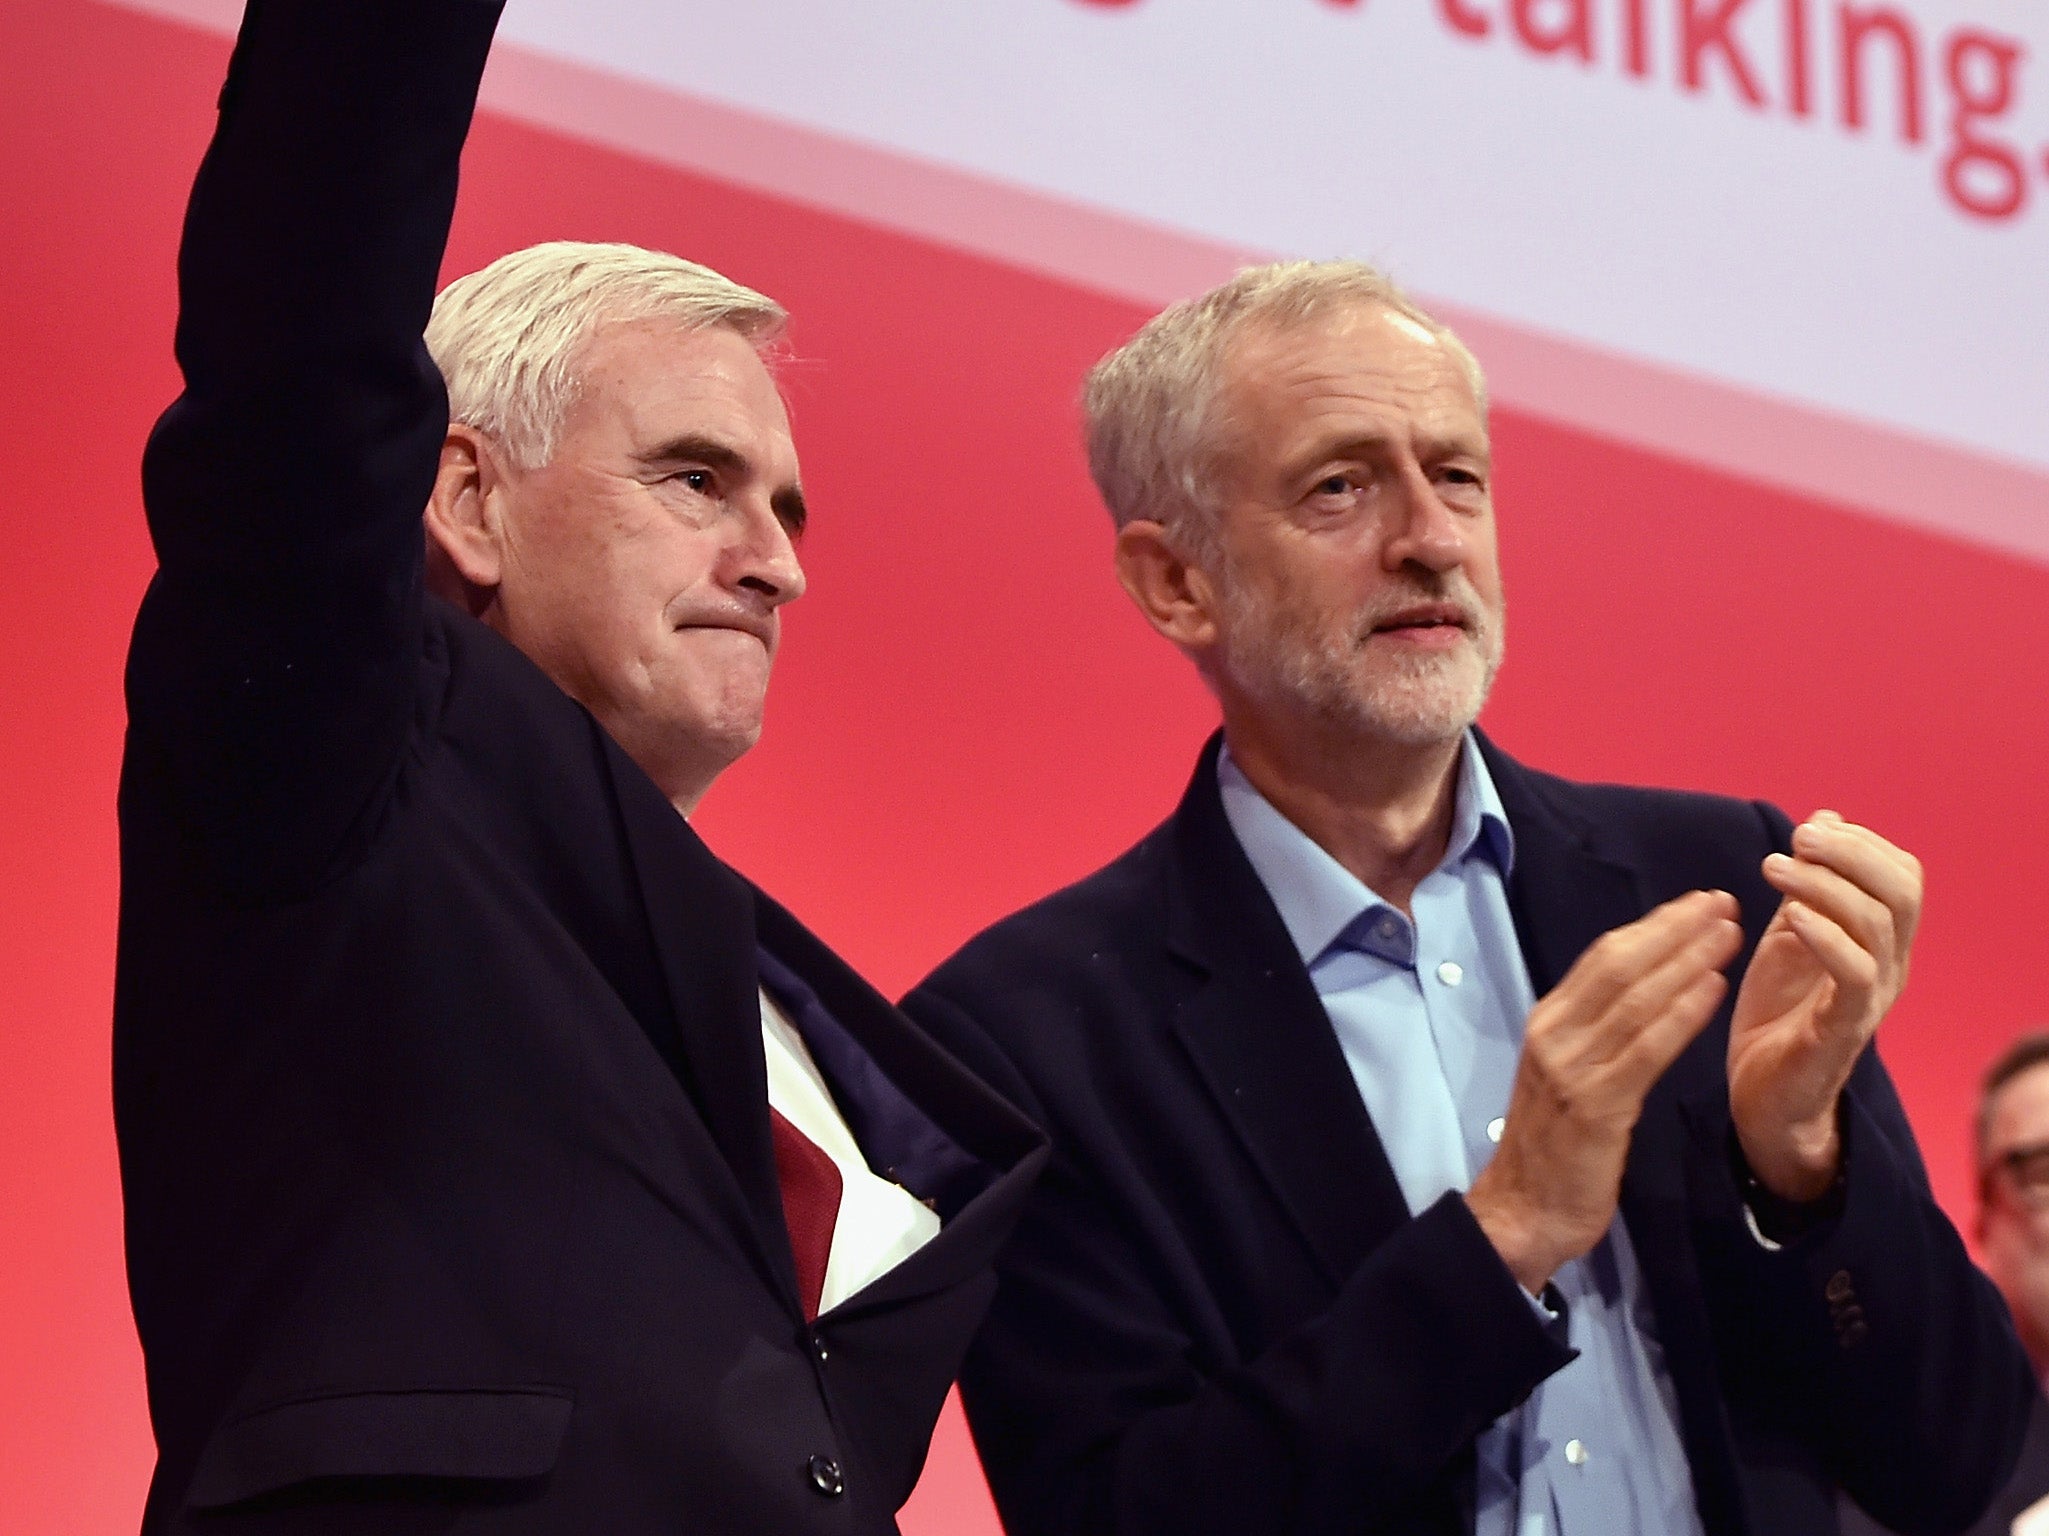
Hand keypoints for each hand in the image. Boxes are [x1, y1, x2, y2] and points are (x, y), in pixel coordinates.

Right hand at [1468, 891, 1743, 1291]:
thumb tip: (1644, 987)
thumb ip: (1597, 1030)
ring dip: (1686, 961)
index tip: (1698, 902)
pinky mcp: (1595, 1107)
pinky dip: (1680, 1015)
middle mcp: (1554, 1035)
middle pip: (1619, 966)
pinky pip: (1645, 1050)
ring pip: (1634, 1000)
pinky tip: (1713, 991)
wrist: (1524, 1210)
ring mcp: (1571, 1070)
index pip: (1603, 957)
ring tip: (1729, 936)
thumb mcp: (1568, 1072)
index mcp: (1548, 1022)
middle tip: (1722, 901)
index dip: (1654, 925)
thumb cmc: (1555, 1144)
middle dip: (1674, 929)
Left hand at [1728, 812, 1920, 1200]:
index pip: (1902, 874)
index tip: (1808, 828)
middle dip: (1852, 853)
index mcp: (1882, 942)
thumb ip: (1810, 885)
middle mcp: (1890, 967)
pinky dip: (1825, 936)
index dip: (1861, 843)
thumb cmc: (1779, 1015)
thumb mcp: (1790, 935)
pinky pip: (1854, 974)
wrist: (1764, 1098)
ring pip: (1879, 924)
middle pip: (1904, 891)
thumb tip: (1825, 817)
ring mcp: (1872, 999)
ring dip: (1823, 885)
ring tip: (1774, 869)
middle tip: (1797, 838)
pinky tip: (1790, 917)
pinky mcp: (1844, 1029)